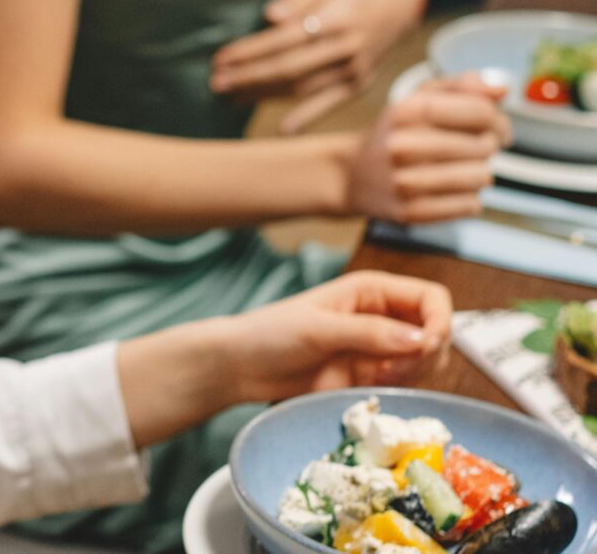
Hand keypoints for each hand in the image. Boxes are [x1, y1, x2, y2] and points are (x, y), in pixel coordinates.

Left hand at [210, 0, 426, 133]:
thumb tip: (271, 16)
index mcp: (338, 18)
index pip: (284, 40)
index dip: (250, 52)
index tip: (221, 59)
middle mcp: (348, 47)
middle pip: (289, 68)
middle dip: (248, 78)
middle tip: (216, 83)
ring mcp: (356, 69)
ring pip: (303, 88)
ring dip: (264, 96)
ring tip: (231, 98)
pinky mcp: (361, 83)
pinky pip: (330, 104)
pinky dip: (308, 117)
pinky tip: (284, 129)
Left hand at [221, 271, 451, 404]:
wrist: (241, 367)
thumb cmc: (270, 334)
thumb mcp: (319, 329)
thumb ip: (369, 333)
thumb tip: (421, 340)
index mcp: (372, 290)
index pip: (432, 298)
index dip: (439, 322)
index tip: (425, 347)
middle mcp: (381, 316)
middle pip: (437, 332)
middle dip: (426, 354)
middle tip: (391, 370)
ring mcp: (378, 348)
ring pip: (427, 361)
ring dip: (414, 374)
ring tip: (377, 379)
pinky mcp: (369, 375)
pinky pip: (406, 383)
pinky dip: (399, 389)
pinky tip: (369, 388)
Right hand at [347, 73, 510, 223]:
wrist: (351, 176)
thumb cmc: (396, 134)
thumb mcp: (419, 100)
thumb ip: (463, 86)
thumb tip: (503, 88)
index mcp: (407, 112)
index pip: (481, 112)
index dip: (498, 120)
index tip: (495, 128)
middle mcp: (402, 146)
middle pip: (485, 146)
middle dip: (486, 147)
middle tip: (469, 150)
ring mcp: (404, 182)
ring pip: (481, 177)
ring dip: (479, 174)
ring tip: (459, 170)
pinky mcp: (410, 212)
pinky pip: (469, 205)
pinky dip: (469, 198)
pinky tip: (451, 191)